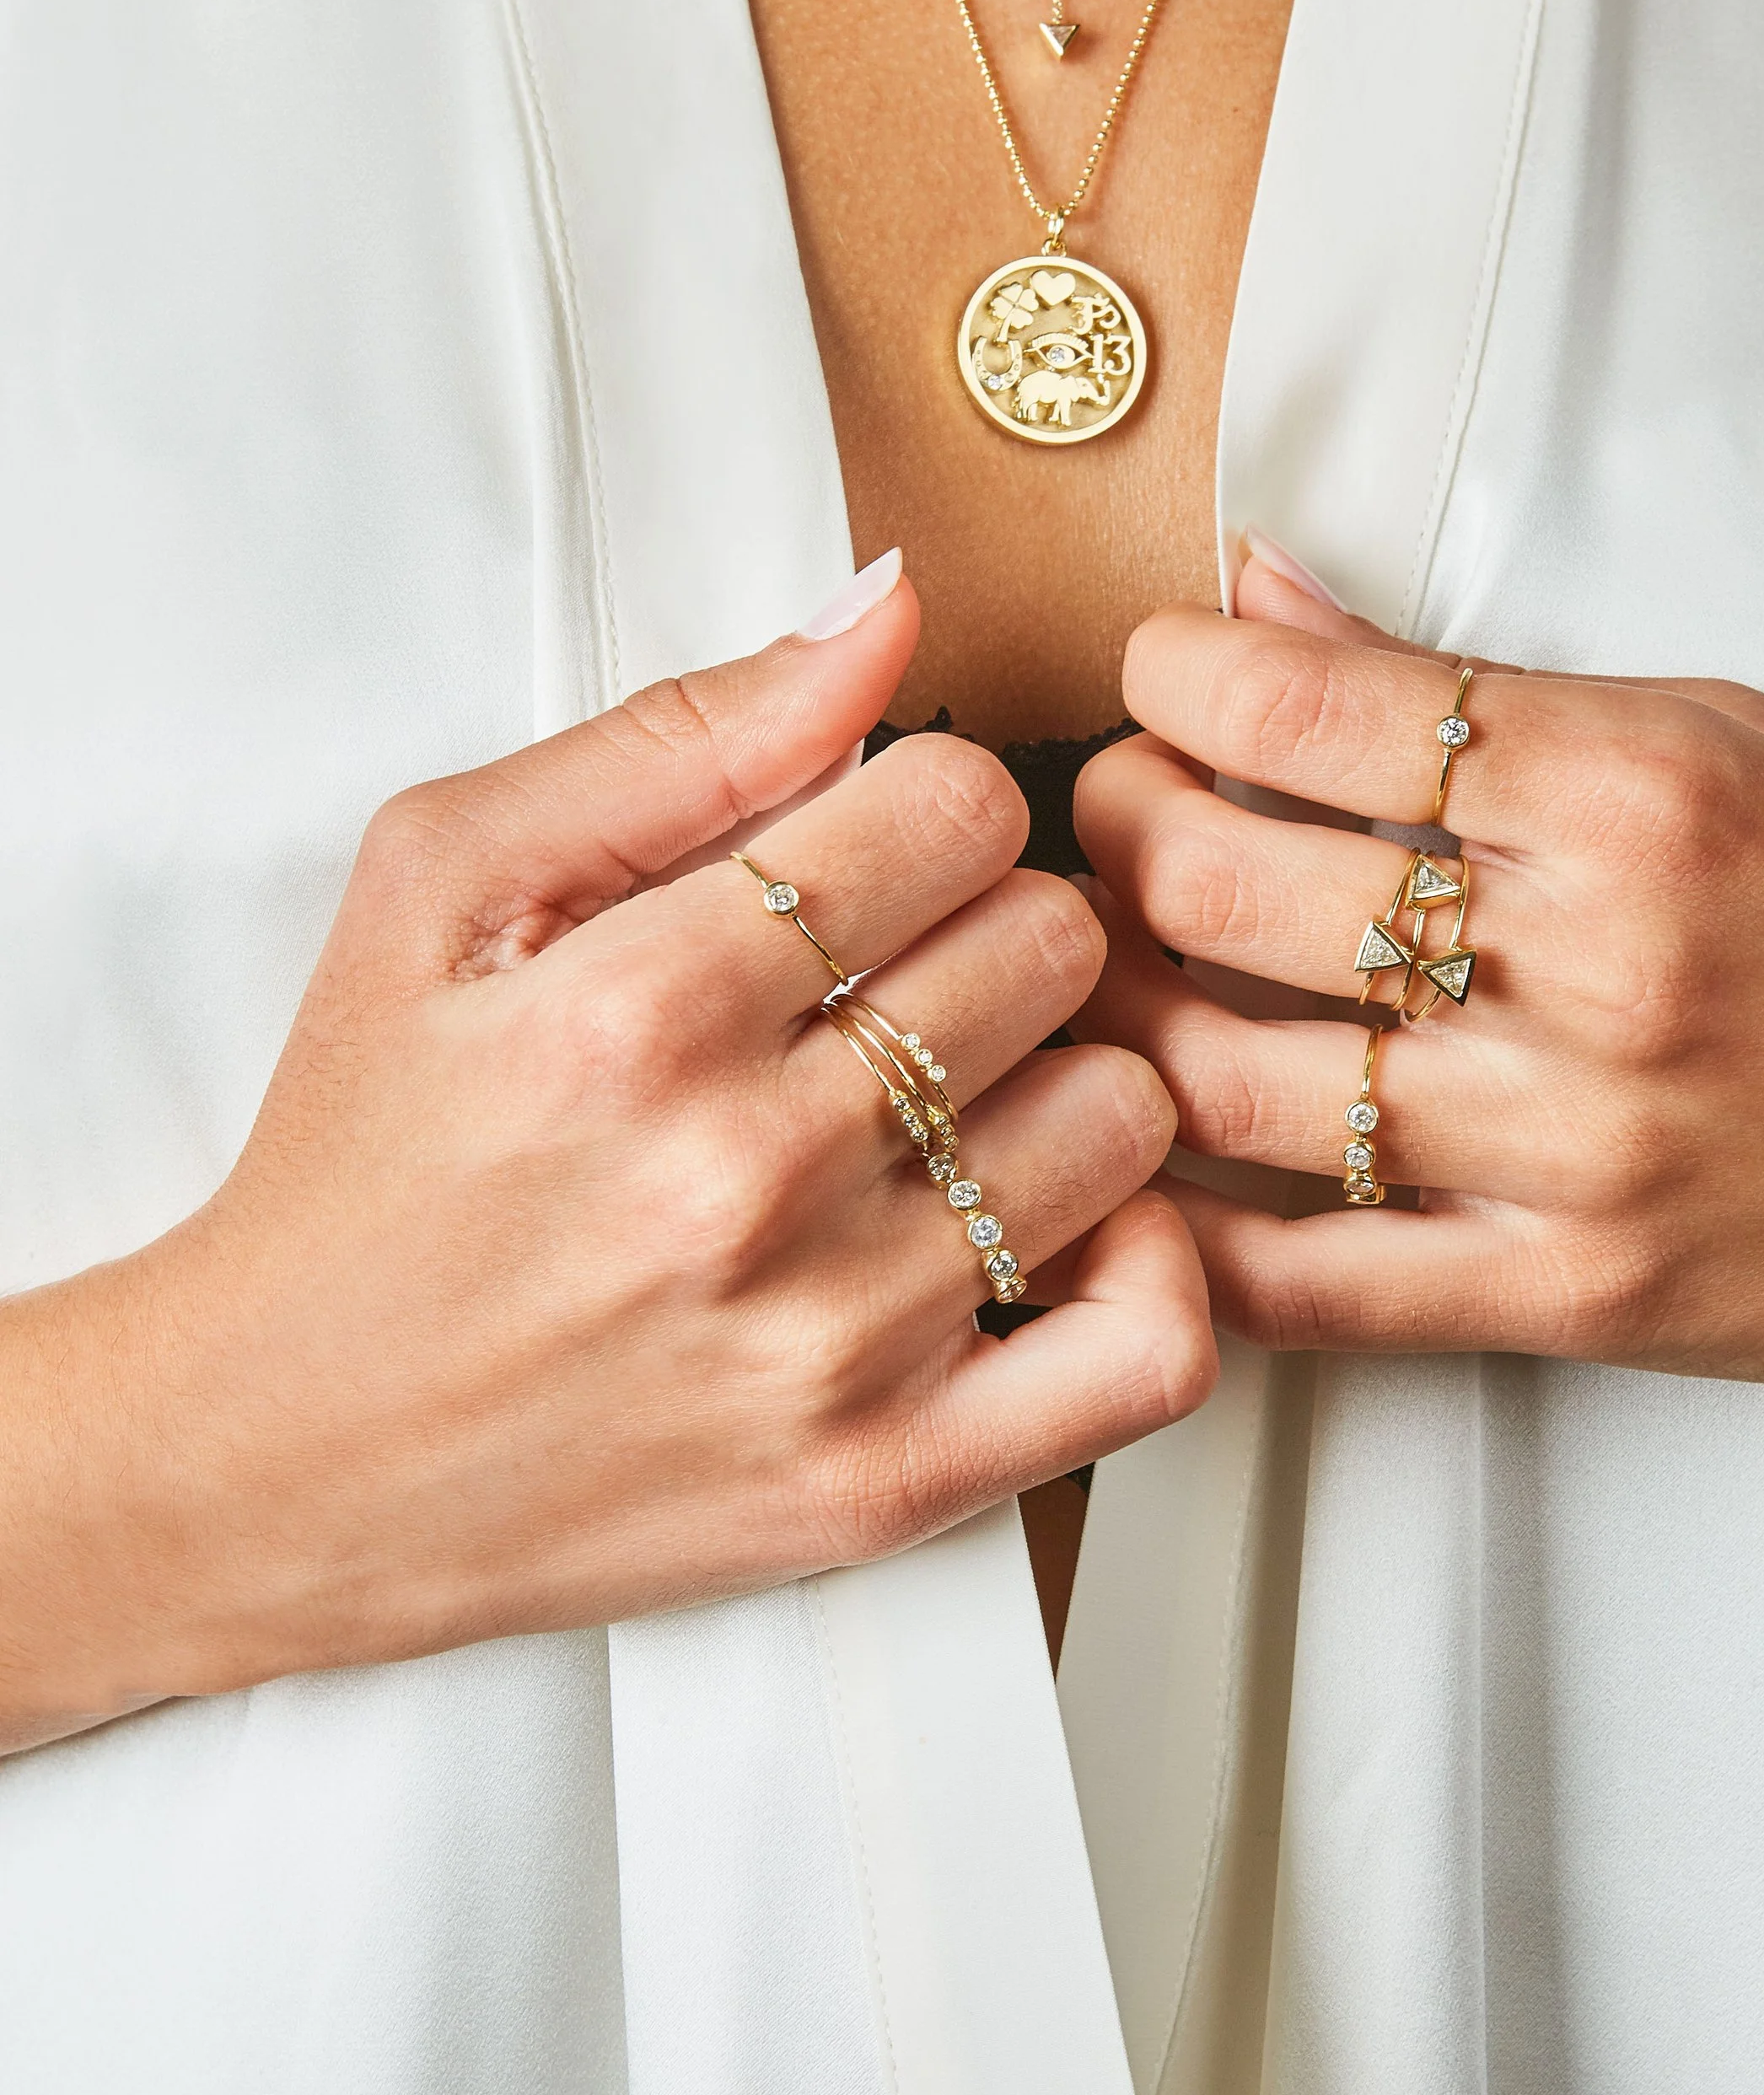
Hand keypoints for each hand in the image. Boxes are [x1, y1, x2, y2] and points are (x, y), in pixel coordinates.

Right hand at [0, 564, 1210, 1749]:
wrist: (277, 1451)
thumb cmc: (366, 1158)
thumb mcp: (443, 884)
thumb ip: (679, 733)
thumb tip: (885, 611)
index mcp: (638, 1005)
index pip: (960, 808)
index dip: (935, 802)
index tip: (876, 850)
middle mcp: (745, 1175)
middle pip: (1054, 946)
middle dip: (994, 924)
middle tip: (908, 969)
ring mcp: (827, 1342)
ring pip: (1121, 1117)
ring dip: (1064, 1078)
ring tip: (960, 1093)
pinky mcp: (881, 1483)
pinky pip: (1145, 1356)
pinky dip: (1154, 1269)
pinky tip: (1058, 1222)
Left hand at [1073, 553, 1763, 1579]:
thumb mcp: (1735, 735)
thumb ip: (1474, 682)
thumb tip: (1263, 599)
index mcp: (1639, 792)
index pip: (1299, 706)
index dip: (1169, 676)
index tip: (1161, 674)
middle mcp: (1596, 968)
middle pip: (1216, 881)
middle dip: (1113, 821)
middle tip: (1119, 808)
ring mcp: (1575, 1150)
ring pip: (1219, 1081)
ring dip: (1122, 1010)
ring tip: (1128, 962)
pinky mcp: (1570, 1298)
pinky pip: (1306, 1283)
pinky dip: (1188, 1228)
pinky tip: (1146, 1165)